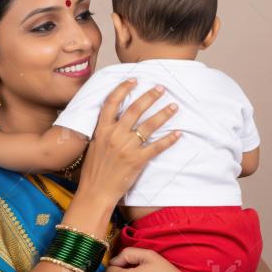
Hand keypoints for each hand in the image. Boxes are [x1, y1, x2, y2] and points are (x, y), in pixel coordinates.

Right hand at [76, 79, 180, 203]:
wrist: (95, 191)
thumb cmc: (94, 171)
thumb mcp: (94, 146)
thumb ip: (103, 131)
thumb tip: (113, 120)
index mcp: (102, 130)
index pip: (112, 103)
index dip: (123, 89)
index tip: (134, 80)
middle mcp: (114, 135)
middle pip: (135, 109)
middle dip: (150, 96)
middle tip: (161, 88)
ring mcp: (126, 148)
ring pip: (149, 125)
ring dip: (163, 114)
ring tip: (174, 107)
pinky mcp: (137, 160)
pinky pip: (156, 147)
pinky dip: (169, 140)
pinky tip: (178, 134)